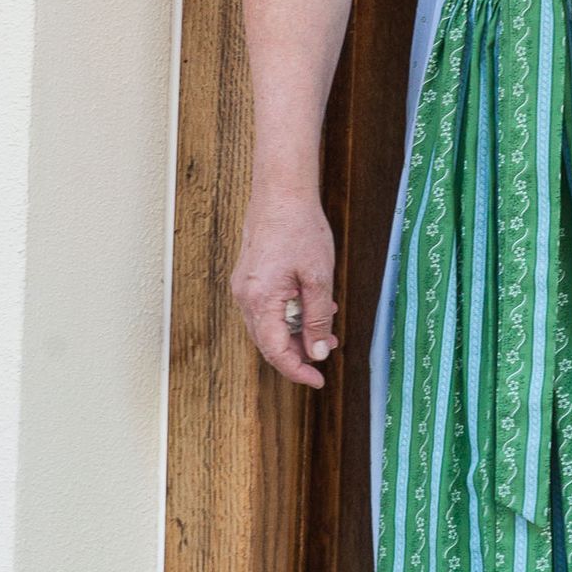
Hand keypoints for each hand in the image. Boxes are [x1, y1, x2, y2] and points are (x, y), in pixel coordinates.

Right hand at [232, 190, 337, 388]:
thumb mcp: (318, 277)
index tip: (318, 380)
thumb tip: (317, 353)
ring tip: (327, 329)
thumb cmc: (301, 228)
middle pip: (269, 343)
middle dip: (299, 353)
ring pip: (268, 326)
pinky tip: (311, 307)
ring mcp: (244, 287)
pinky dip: (289, 316)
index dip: (297, 371)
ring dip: (296, 334)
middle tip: (327, 353)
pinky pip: (267, 309)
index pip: (275, 352)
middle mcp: (245, 297)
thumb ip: (317, 319)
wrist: (281, 192)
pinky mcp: (249, 278)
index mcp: (260, 300)